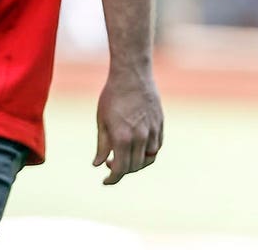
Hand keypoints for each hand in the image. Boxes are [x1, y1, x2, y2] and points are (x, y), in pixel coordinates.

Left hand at [93, 70, 163, 184]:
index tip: (105, 181)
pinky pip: (156, 146)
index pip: (120, 169)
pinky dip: (148, 152)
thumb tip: (97, 165)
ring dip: (137, 163)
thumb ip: (102, 146)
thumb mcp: (102, 122)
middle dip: (123, 171)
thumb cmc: (112, 96)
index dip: (112, 179)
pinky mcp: (160, 124)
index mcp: (122, 138)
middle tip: (111, 163)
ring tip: (125, 156)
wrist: (132, 75)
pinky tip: (137, 146)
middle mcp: (140, 137)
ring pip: (149, 159)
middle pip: (135, 167)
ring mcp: (152, 131)